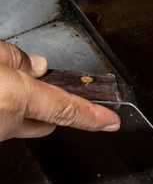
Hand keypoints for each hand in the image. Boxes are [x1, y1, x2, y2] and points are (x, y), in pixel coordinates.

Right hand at [0, 42, 119, 141]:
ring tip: (5, 83)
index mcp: (13, 100)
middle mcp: (3, 125)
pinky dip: (2, 111)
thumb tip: (37, 65)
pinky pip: (1, 124)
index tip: (111, 121)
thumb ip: (15, 58)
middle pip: (44, 123)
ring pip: (18, 124)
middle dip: (49, 106)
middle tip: (39, 83)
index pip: (67, 110)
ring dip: (19, 107)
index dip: (93, 116)